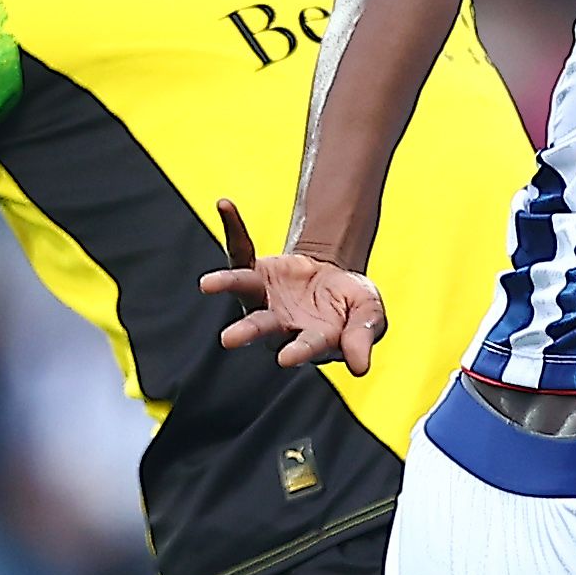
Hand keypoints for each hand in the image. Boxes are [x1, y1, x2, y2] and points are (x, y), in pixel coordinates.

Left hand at [198, 195, 386, 374]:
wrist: (334, 277)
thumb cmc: (352, 305)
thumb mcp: (368, 315)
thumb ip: (363, 337)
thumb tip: (361, 369)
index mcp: (311, 339)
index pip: (304, 346)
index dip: (298, 352)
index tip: (287, 359)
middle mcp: (279, 325)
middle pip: (262, 327)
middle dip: (247, 332)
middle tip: (229, 339)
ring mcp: (262, 298)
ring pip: (243, 291)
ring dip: (226, 284)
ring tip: (207, 284)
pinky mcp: (253, 270)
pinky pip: (240, 249)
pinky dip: (234, 229)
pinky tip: (225, 205)